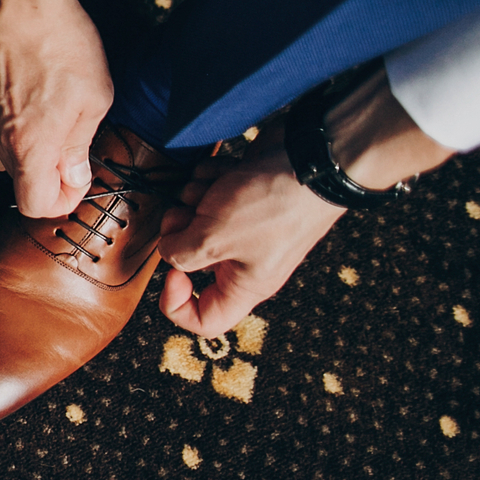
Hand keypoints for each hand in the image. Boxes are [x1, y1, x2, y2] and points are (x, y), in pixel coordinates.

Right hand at [0, 0, 112, 217]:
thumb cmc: (59, 40)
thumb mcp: (94, 97)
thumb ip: (80, 144)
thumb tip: (74, 174)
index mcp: (28, 147)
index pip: (35, 206)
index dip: (63, 200)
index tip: (79, 178)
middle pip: (17, 180)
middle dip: (46, 171)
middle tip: (74, 140)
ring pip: (4, 151)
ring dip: (30, 144)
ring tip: (56, 110)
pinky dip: (14, 119)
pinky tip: (36, 87)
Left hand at [157, 135, 345, 337]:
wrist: (311, 159)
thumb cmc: (270, 206)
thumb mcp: (214, 239)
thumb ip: (180, 254)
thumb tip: (168, 252)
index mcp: (244, 284)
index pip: (206, 320)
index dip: (177, 306)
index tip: (170, 275)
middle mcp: (243, 258)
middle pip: (189, 257)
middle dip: (181, 229)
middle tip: (192, 212)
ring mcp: (242, 225)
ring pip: (191, 216)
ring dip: (197, 195)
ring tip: (220, 187)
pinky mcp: (240, 194)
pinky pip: (206, 189)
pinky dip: (211, 177)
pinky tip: (229, 171)